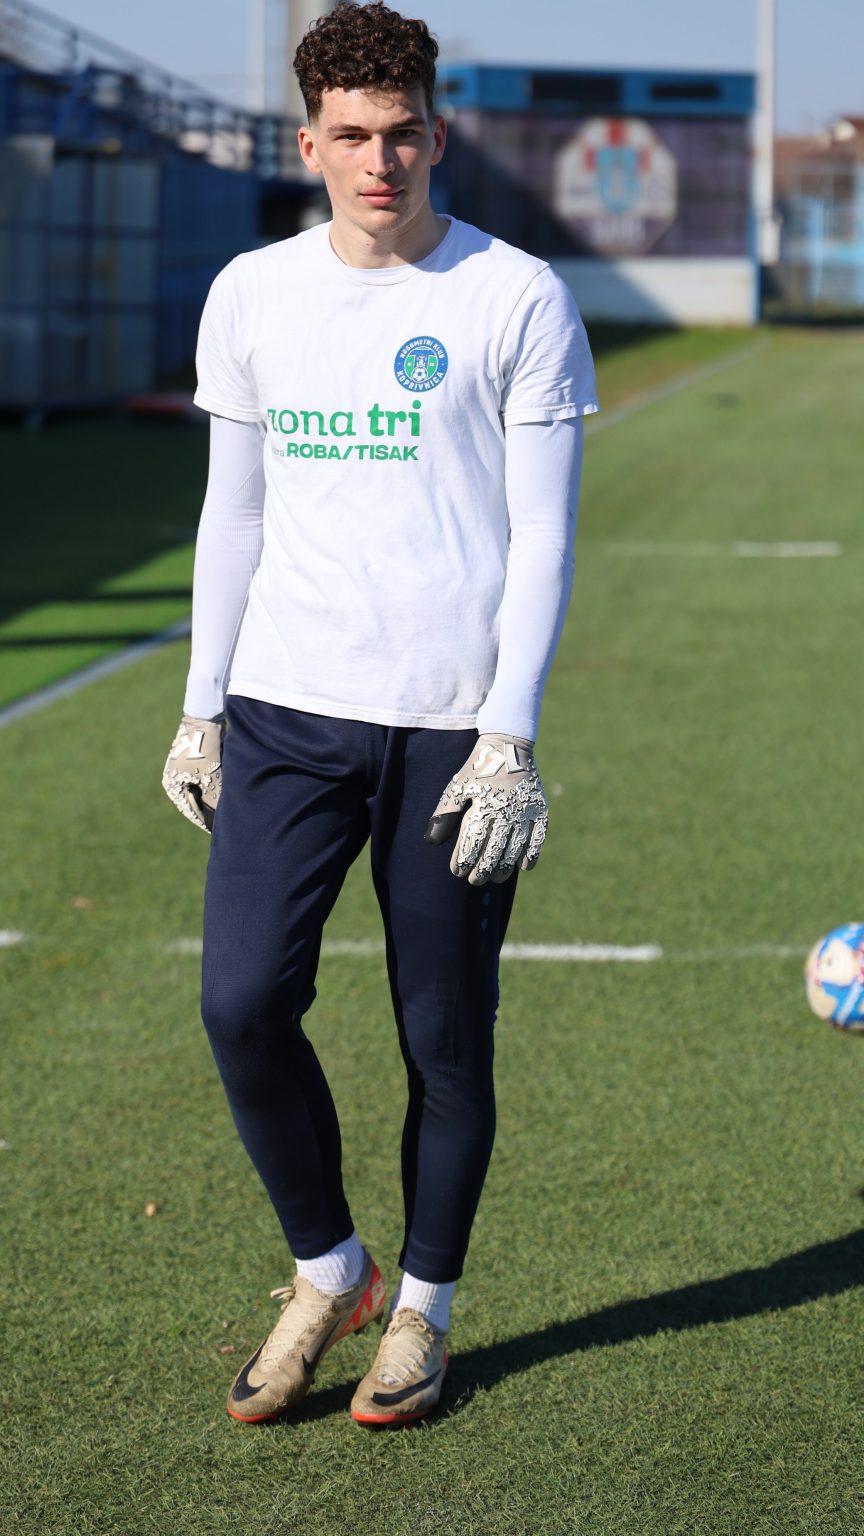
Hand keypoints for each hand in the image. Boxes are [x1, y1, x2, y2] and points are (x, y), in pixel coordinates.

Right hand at [162, 715, 224, 832]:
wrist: (205, 718)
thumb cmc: (206, 751)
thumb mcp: (211, 780)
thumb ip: (214, 803)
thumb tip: (219, 823)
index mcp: (173, 786)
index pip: (191, 811)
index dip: (206, 823)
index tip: (218, 833)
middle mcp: (174, 777)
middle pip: (196, 800)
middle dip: (211, 809)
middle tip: (226, 822)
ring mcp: (183, 766)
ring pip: (202, 788)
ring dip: (214, 796)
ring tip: (229, 807)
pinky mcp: (194, 757)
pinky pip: (205, 776)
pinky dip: (215, 782)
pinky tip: (228, 787)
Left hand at [424, 734, 547, 885]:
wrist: (508, 745)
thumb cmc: (477, 769)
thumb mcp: (457, 788)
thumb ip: (444, 815)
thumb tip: (433, 843)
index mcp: (483, 807)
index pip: (472, 843)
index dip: (463, 861)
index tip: (457, 872)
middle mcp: (506, 812)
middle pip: (494, 851)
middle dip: (483, 870)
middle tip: (475, 881)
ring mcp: (525, 812)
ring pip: (515, 849)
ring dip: (505, 868)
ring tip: (496, 878)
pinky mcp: (540, 810)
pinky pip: (538, 838)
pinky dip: (532, 854)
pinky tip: (523, 867)